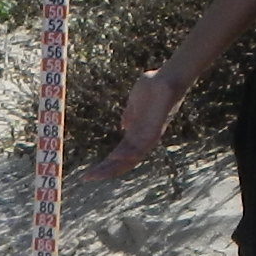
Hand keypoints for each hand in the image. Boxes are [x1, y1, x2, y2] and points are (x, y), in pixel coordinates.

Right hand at [87, 62, 187, 180]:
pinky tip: (116, 158)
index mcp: (137, 134)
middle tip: (87, 177)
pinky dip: (129, 153)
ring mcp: (150, 135)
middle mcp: (144, 139)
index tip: (90, 171)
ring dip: (114, 167)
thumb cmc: (154, 87)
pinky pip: (142, 146)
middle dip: (106, 170)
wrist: (168, 77)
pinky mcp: (156, 129)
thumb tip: (124, 126)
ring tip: (97, 174)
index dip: (106, 164)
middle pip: (123, 161)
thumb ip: (130, 115)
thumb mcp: (135, 103)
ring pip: (131, 158)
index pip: (120, 154)